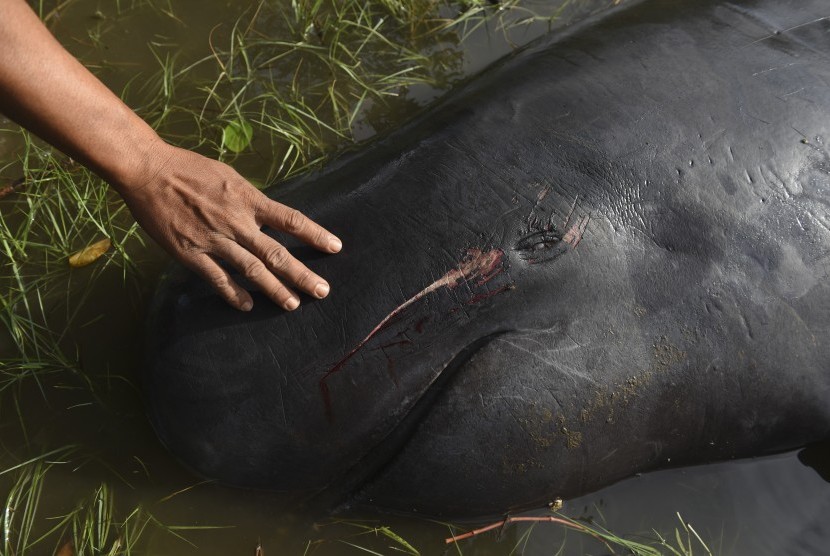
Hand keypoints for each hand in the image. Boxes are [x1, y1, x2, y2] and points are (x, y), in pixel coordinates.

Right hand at [119, 142, 341, 311]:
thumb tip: (269, 216)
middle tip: (322, 291)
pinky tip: (248, 306)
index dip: (315, 234)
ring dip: (275, 290)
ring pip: (252, 270)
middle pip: (277, 253)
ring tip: (292, 304)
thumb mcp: (228, 177)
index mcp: (248, 199)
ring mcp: (214, 239)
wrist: (147, 169)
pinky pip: (217, 278)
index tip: (335, 247)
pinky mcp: (190, 252)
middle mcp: (236, 221)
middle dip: (302, 274)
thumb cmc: (188, 168)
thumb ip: (249, 199)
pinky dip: (234, 294)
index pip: (290, 220)